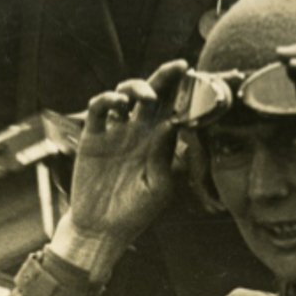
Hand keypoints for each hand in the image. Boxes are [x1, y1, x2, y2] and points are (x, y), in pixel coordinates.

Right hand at [50, 60, 186, 279]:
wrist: (101, 229)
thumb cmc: (135, 212)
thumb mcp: (157, 187)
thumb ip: (165, 157)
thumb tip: (173, 124)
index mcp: (159, 142)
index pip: (175, 110)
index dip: (186, 94)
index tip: (201, 81)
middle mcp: (139, 131)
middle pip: (153, 94)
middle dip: (166, 77)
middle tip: (180, 66)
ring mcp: (116, 132)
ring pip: (126, 94)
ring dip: (137, 87)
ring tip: (146, 97)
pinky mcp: (93, 137)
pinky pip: (99, 110)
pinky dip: (106, 100)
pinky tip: (117, 103)